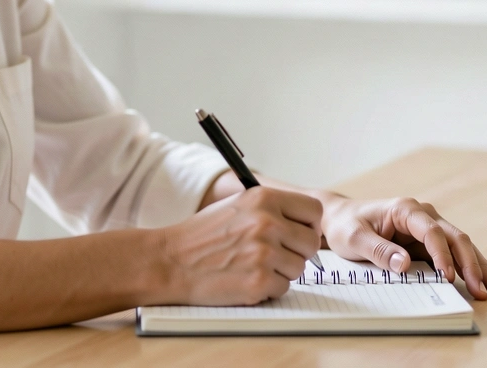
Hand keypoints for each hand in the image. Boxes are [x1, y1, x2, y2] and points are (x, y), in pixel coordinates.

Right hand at [160, 187, 322, 305]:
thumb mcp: (239, 204)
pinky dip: (268, 288)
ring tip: (252, 264)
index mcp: (263, 198)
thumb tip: (306, 221)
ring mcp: (264, 253)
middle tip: (274, 254)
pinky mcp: (259, 281)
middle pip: (311, 243)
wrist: (173, 260)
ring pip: (298, 268)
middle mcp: (267, 222)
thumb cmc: (204, 234)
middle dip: (296, 252)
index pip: (314, 210)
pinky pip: (283, 289)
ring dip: (281, 271)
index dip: (309, 225)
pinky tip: (245, 278)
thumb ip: (272, 208)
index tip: (299, 233)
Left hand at [319, 194, 486, 299]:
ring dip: (480, 267)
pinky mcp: (430, 240)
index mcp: (404, 209)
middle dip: (471, 264)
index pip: (431, 232)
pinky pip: (457, 253)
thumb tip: (405, 265)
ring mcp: (428, 226)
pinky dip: (476, 265)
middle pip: (455, 238)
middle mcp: (421, 214)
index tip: (450, 279)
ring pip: (462, 246)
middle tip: (484, 292)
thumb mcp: (354, 238)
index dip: (443, 255)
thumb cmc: (345, 225)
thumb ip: (378, 250)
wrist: (339, 217)